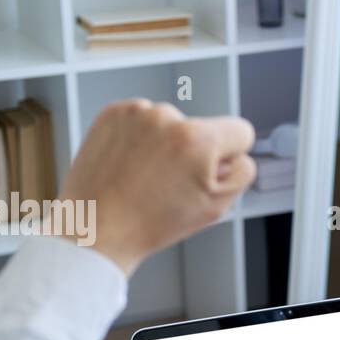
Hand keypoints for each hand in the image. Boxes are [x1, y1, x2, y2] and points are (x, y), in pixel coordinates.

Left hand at [55, 100, 255, 274]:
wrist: (96, 227)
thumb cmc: (151, 222)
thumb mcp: (217, 208)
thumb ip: (242, 173)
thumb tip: (238, 155)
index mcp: (198, 139)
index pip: (240, 131)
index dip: (231, 157)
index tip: (210, 174)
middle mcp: (168, 117)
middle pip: (202, 129)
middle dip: (193, 152)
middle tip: (171, 185)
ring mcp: (137, 112)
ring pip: (170, 125)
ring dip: (164, 146)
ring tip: (146, 178)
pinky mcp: (113, 113)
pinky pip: (142, 121)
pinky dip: (139, 140)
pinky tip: (130, 166)